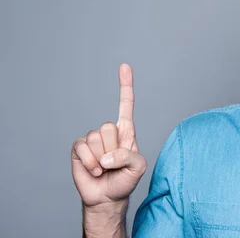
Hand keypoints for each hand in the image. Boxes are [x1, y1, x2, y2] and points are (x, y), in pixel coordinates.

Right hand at [71, 64, 146, 207]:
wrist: (107, 198)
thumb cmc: (125, 180)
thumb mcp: (138, 168)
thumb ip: (129, 157)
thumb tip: (106, 155)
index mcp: (126, 132)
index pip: (126, 104)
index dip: (125, 85)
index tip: (124, 65)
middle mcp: (109, 132)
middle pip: (108, 127)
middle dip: (113, 149)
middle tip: (114, 163)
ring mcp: (92, 140)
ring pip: (95, 138)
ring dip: (100, 159)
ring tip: (104, 168)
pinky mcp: (79, 149)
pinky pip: (82, 148)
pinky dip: (89, 162)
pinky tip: (94, 170)